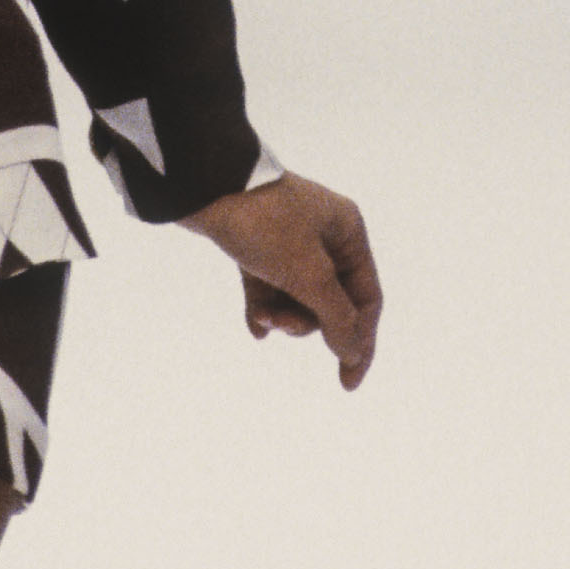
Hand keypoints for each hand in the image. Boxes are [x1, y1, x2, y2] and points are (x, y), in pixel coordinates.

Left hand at [187, 169, 381, 387]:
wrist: (203, 187)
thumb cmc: (264, 224)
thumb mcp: (306, 273)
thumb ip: (335, 316)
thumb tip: (353, 354)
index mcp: (348, 232)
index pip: (366, 298)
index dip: (360, 340)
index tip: (347, 381)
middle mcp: (325, 235)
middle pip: (331, 301)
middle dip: (308, 322)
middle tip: (281, 325)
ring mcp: (290, 240)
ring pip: (299, 298)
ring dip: (283, 315)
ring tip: (262, 317)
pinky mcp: (257, 246)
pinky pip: (269, 289)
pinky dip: (263, 308)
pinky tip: (254, 327)